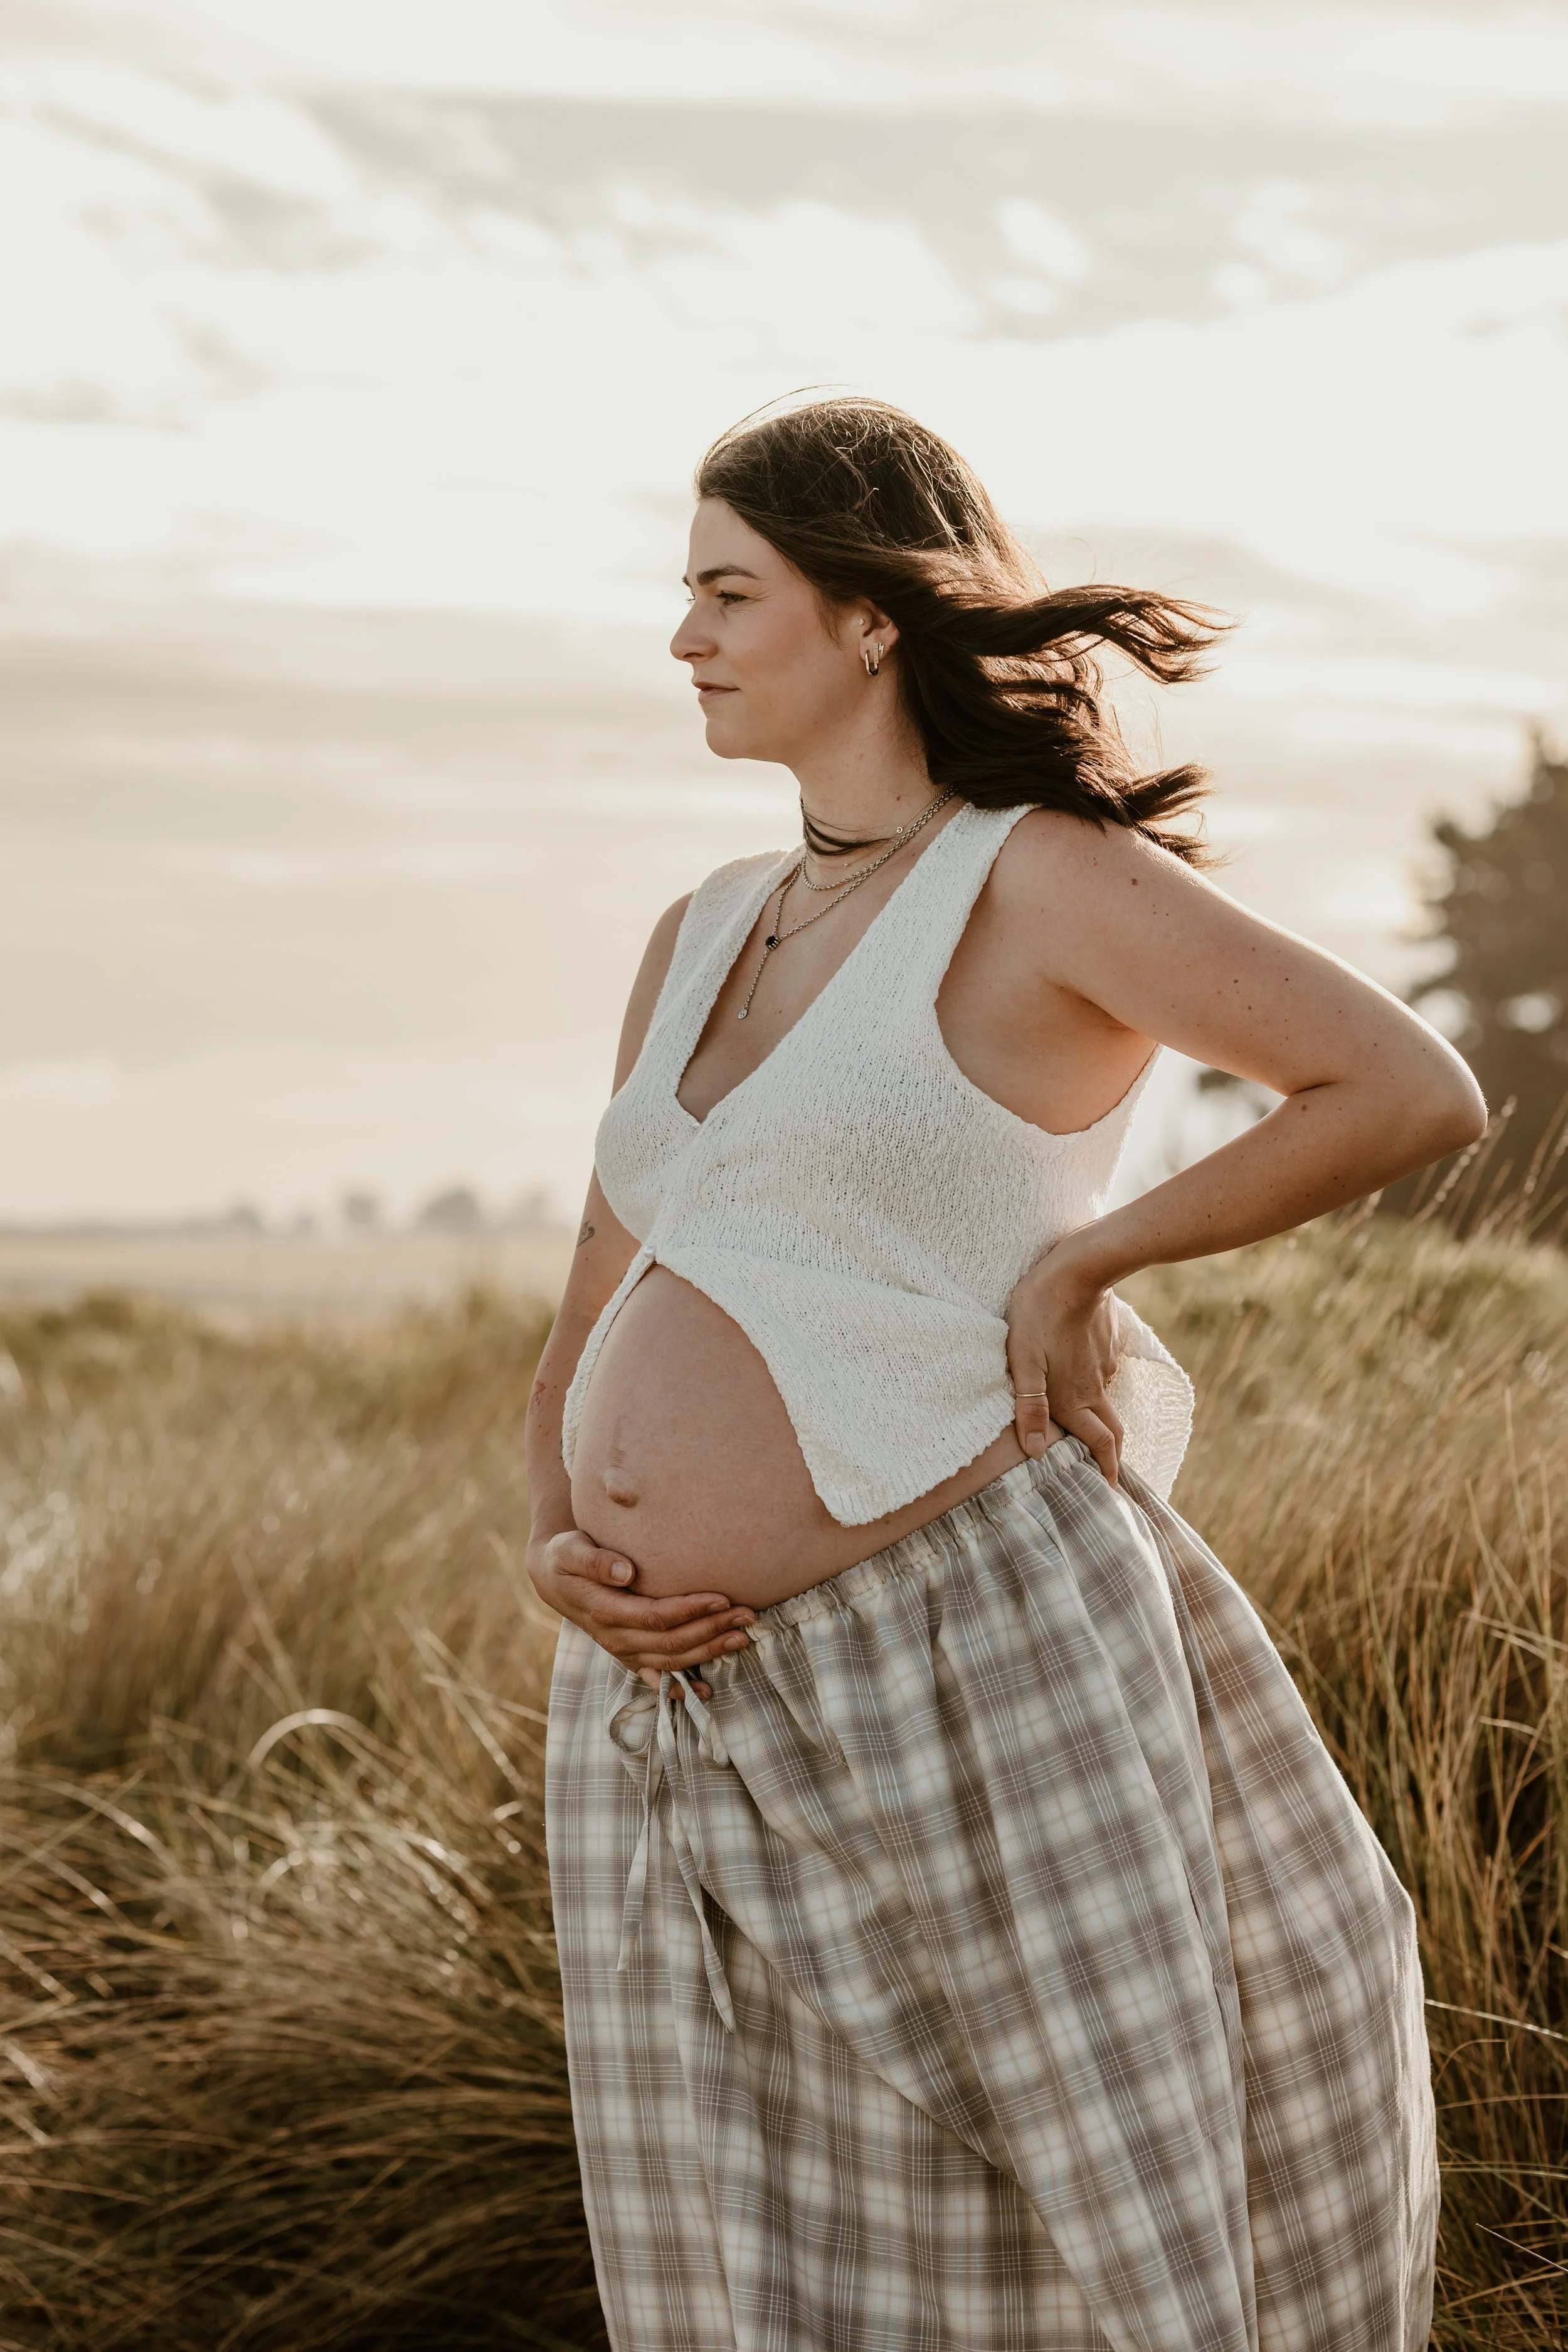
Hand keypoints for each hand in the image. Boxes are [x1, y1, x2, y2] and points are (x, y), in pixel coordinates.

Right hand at [526, 1528, 753, 1698]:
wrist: (555, 1579)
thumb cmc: (567, 1557)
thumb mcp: (570, 1550)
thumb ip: (595, 1560)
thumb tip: (626, 1572)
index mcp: (605, 1612)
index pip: (655, 1616)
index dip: (689, 1610)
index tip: (722, 1598)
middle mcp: (616, 1638)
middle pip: (670, 1642)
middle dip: (711, 1630)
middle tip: (747, 1614)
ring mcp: (624, 1652)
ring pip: (671, 1661)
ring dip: (708, 1651)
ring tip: (743, 1638)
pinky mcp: (629, 1656)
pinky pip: (657, 1678)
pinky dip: (681, 1688)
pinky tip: (706, 1691)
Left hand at [1006, 1244, 1123, 1483]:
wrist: (1077, 1268)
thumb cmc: (1039, 1313)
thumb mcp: (1023, 1360)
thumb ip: (1029, 1407)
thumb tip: (1035, 1452)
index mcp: (1074, 1398)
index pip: (1101, 1444)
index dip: (1107, 1470)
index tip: (1112, 1492)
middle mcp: (1093, 1387)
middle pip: (1111, 1429)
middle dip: (1111, 1455)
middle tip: (1108, 1473)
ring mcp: (1102, 1365)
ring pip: (1103, 1400)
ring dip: (1099, 1418)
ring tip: (1084, 1425)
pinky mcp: (1105, 1343)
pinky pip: (1100, 1372)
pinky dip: (1092, 1384)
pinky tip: (1076, 1374)